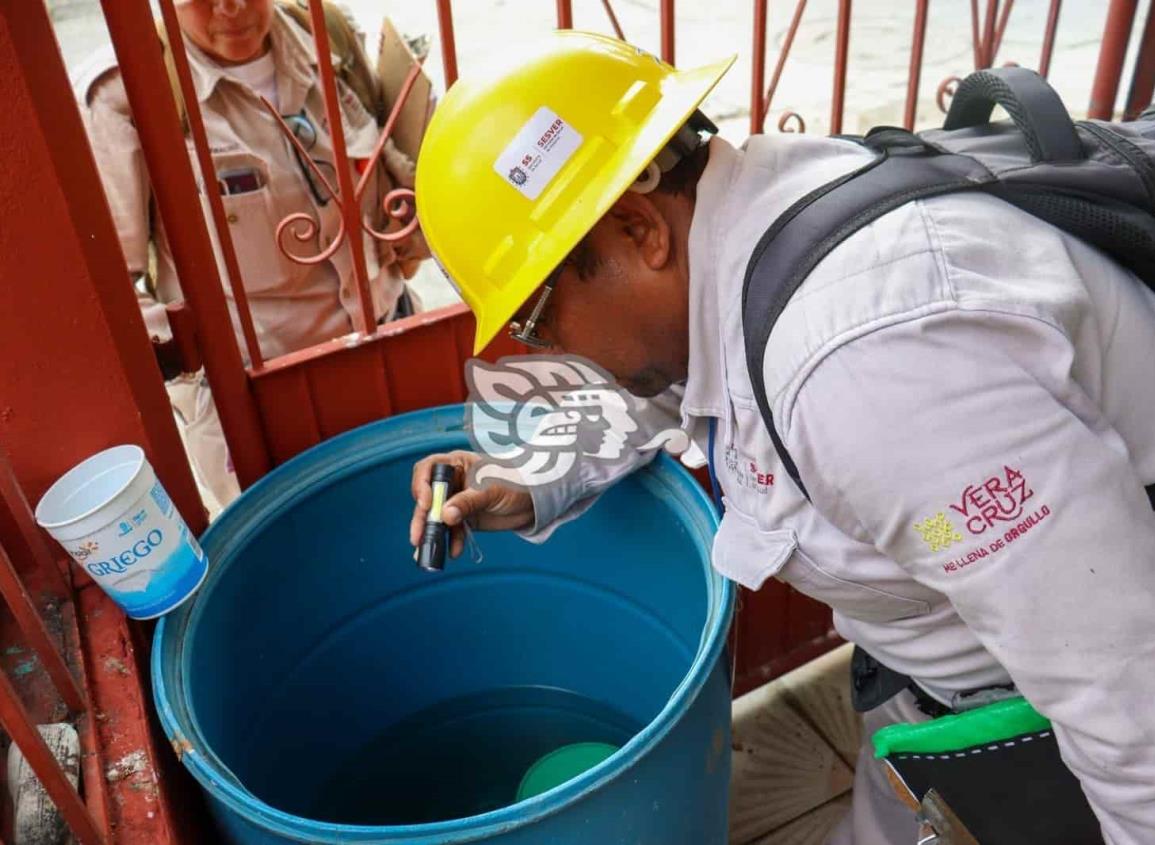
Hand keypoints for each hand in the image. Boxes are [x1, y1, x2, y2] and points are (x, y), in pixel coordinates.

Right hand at [409, 450, 534, 557]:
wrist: (534, 502)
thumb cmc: (516, 484)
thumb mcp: (491, 490)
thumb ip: (468, 502)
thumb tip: (446, 515)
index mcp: (457, 463)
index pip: (428, 469)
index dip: (422, 485)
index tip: (427, 504)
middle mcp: (452, 481)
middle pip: (427, 497)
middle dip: (421, 518)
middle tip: (417, 537)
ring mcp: (456, 500)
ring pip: (436, 517)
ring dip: (431, 534)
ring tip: (427, 551)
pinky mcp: (463, 518)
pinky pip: (451, 530)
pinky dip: (451, 541)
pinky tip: (454, 552)